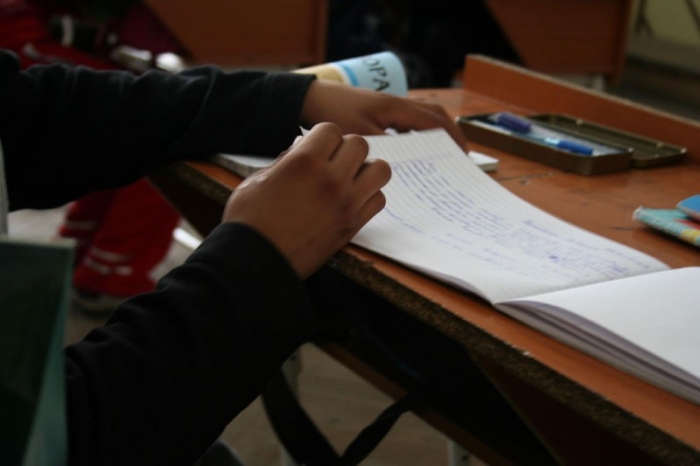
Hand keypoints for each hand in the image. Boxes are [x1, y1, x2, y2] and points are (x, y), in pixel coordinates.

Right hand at [222, 122, 390, 278]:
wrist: (257, 262)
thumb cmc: (250, 221)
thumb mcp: (257, 180)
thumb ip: (284, 160)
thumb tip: (299, 149)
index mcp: (304, 161)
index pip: (332, 129)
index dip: (322, 136)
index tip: (315, 147)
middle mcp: (331, 179)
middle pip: (360, 144)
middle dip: (345, 148)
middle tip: (332, 161)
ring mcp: (346, 203)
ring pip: (380, 170)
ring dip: (366, 169)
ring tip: (348, 178)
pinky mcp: (353, 225)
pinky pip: (378, 200)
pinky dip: (369, 195)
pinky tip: (351, 199)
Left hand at [299, 79, 465, 145]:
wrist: (309, 99)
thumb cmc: (333, 114)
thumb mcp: (359, 135)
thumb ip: (383, 149)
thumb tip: (404, 167)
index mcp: (397, 108)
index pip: (436, 122)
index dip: (453, 138)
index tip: (463, 156)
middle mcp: (396, 104)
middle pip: (435, 116)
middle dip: (451, 134)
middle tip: (460, 155)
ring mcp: (388, 107)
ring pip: (422, 117)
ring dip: (436, 133)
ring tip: (442, 154)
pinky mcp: (378, 112)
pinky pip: (407, 122)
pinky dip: (418, 134)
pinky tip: (413, 150)